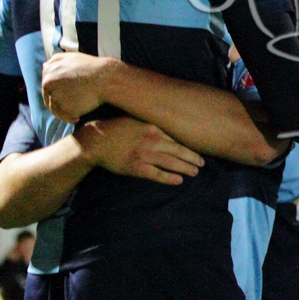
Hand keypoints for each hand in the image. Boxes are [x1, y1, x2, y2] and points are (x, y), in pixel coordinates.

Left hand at [42, 52, 117, 122]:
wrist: (106, 78)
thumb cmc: (92, 67)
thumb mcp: (72, 57)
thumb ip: (56, 60)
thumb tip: (44, 65)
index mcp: (48, 72)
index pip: (47, 87)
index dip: (58, 92)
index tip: (70, 94)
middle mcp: (48, 84)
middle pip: (48, 99)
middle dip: (60, 103)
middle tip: (74, 105)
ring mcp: (55, 96)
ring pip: (55, 109)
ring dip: (64, 112)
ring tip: (77, 113)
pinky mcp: (64, 108)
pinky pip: (64, 117)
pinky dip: (70, 118)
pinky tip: (78, 118)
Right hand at [77, 117, 203, 184]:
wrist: (96, 141)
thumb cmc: (117, 128)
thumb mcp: (137, 119)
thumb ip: (153, 122)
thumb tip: (172, 120)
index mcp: (153, 127)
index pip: (177, 137)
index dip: (190, 144)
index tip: (200, 148)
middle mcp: (151, 140)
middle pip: (179, 150)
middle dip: (193, 157)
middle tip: (202, 163)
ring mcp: (144, 154)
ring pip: (171, 162)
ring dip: (185, 168)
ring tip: (195, 172)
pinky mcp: (136, 167)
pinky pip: (156, 174)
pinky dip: (169, 178)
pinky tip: (179, 180)